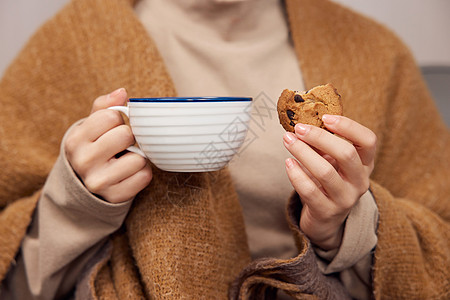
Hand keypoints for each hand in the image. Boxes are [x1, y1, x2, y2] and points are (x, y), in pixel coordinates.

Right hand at [65, 88, 151, 202]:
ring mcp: (98, 182)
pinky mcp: (114, 196)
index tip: (112, 128)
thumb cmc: (93, 148)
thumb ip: (105, 106)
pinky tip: (129, 173)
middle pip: (126, 135)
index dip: (118, 120)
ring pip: (139, 158)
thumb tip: (122, 92)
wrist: (84, 185)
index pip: (111, 116)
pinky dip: (142, 173)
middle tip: (120, 145)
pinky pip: (145, 176)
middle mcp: (84, 161)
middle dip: (129, 137)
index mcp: (76, 140)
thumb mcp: (91, 126)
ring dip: (137, 157)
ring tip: (124, 160)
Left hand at [283, 115, 375, 249]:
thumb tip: (303, 121)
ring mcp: (345, 199)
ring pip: (325, 171)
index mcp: (365, 164)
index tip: (325, 117)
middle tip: (299, 128)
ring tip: (287, 140)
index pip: (368, 140)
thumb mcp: (332, 162)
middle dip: (319, 137)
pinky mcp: (327, 212)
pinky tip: (288, 162)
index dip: (348, 126)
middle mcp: (360, 181)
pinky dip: (296, 174)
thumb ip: (324, 144)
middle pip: (346, 153)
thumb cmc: (327, 183)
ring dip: (303, 152)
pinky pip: (310, 191)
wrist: (325, 221)